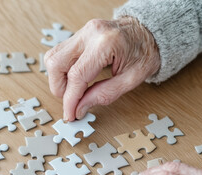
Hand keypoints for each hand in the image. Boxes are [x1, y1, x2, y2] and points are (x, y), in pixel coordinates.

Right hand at [44, 17, 159, 120]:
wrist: (148, 33)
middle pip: (56, 63)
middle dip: (59, 88)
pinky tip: (75, 79)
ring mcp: (82, 32)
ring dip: (59, 80)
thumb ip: (103, 95)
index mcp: (105, 44)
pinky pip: (60, 54)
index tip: (70, 114)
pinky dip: (63, 71)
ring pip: (53, 57)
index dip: (70, 99)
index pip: (76, 76)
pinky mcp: (80, 35)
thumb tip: (79, 108)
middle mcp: (89, 33)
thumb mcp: (131, 80)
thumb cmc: (145, 54)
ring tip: (74, 90)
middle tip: (72, 100)